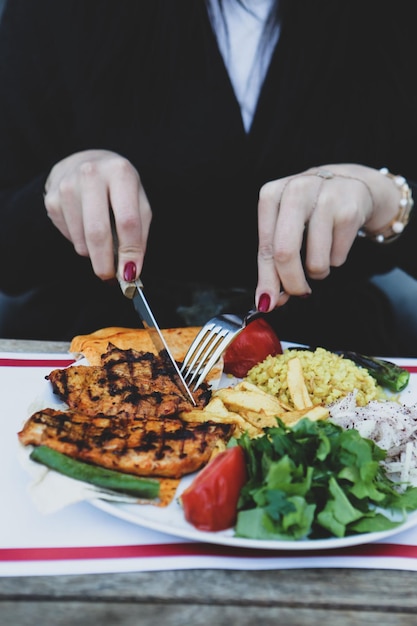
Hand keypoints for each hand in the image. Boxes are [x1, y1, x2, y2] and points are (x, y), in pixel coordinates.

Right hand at [43, 150, 151, 280]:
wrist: (86, 163)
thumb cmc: (119, 189)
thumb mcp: (138, 203)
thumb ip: (139, 235)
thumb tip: (131, 270)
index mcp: (120, 173)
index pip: (127, 221)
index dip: (130, 252)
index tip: (131, 275)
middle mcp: (91, 174)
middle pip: (98, 232)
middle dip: (105, 263)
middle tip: (111, 279)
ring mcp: (67, 186)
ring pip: (81, 240)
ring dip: (94, 253)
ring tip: (102, 243)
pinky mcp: (52, 199)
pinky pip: (69, 237)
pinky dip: (81, 243)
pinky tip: (86, 227)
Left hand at [255, 163, 399, 310]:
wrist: (352, 184)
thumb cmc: (310, 208)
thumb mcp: (285, 225)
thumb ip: (274, 261)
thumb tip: (268, 299)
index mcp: (272, 194)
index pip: (266, 248)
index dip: (267, 280)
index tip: (267, 302)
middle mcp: (296, 192)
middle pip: (285, 253)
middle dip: (291, 283)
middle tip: (298, 292)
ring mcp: (325, 199)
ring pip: (316, 261)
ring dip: (318, 272)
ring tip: (320, 255)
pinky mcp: (349, 211)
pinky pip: (338, 258)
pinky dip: (336, 260)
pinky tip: (336, 240)